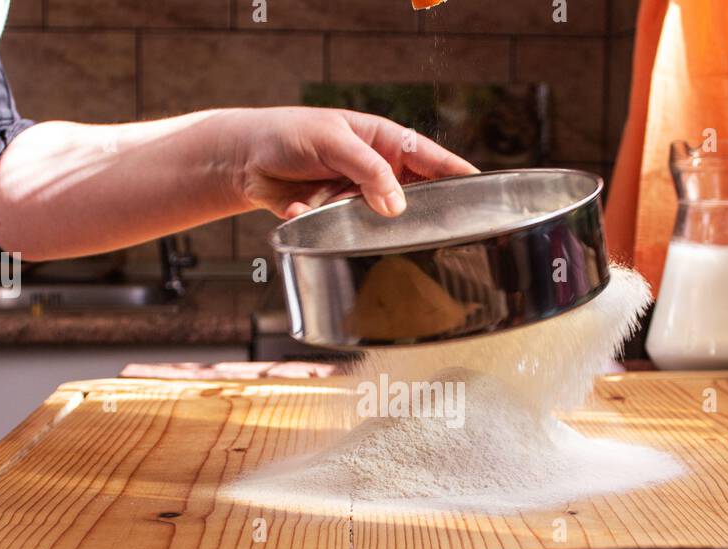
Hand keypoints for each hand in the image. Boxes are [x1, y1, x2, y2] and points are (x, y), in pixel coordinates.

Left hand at [225, 107, 478, 218]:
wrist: (244, 160)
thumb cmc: (290, 135)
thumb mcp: (332, 141)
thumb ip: (367, 170)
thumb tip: (396, 206)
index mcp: (386, 143)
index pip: (431, 159)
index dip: (457, 175)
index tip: (483, 191)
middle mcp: (378, 173)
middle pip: (413, 197)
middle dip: (414, 212)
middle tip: (422, 226)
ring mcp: (358, 199)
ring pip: (379, 222)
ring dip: (358, 218)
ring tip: (334, 200)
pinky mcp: (336, 221)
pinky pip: (344, 233)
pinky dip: (324, 225)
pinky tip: (301, 206)